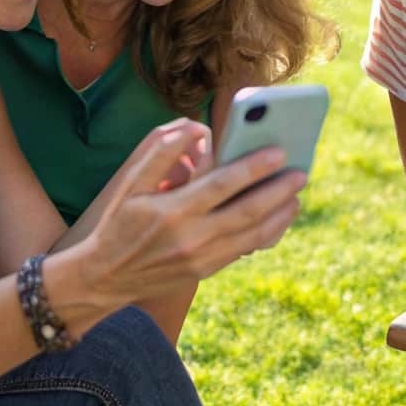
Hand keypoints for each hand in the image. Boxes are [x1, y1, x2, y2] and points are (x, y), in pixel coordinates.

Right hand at [78, 120, 305, 307]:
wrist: (103, 277)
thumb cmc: (117, 223)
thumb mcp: (129, 184)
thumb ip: (160, 151)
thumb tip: (196, 129)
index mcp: (173, 211)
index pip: (223, 185)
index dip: (253, 167)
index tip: (278, 151)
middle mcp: (192, 238)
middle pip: (248, 212)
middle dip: (278, 190)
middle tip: (302, 172)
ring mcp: (202, 258)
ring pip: (254, 235)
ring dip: (280, 214)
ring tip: (296, 194)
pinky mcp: (206, 270)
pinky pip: (245, 250)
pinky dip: (267, 233)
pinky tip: (278, 218)